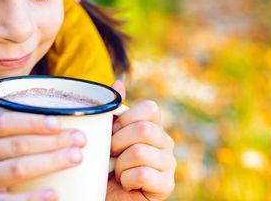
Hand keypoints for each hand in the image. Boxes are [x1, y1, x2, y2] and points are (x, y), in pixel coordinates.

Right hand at [0, 109, 86, 200]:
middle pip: (16, 145)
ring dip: (50, 162)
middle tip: (80, 139)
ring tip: (76, 158)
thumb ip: (1, 125)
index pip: (4, 122)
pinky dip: (33, 198)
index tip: (59, 121)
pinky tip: (54, 193)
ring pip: (16, 169)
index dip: (32, 120)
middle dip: (52, 141)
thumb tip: (40, 103)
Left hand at [106, 81, 175, 200]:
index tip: (112, 131)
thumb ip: (112, 110)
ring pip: (140, 152)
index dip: (125, 118)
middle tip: (110, 155)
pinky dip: (126, 180)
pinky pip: (142, 174)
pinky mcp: (166, 185)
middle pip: (144, 129)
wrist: (101, 194)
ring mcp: (169, 164)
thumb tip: (119, 82)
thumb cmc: (103, 164)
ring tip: (117, 172)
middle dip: (118, 142)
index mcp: (153, 126)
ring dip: (120, 164)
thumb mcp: (104, 134)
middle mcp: (166, 142)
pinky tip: (125, 184)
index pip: (150, 108)